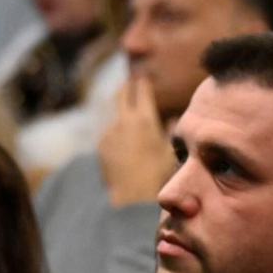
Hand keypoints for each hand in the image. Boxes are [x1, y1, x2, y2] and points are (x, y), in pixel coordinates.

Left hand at [98, 74, 175, 206]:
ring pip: (115, 115)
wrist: (132, 196)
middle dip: (126, 87)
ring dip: (122, 112)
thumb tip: (171, 120)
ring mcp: (110, 132)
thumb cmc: (158, 174)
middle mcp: (125, 121)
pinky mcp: (101, 146)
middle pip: (122, 95)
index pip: (141, 91)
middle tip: (130, 83)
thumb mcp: (171, 151)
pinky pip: (110, 133)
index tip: (142, 76)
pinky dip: (116, 132)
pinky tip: (122, 141)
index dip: (142, 82)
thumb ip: (171, 132)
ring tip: (127, 115)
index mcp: (145, 119)